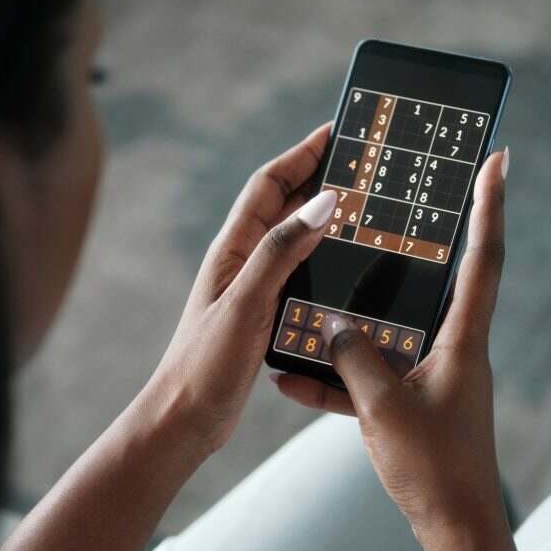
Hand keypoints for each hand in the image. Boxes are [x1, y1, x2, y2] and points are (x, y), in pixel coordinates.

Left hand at [139, 124, 337, 454]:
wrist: (186, 418)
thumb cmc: (205, 363)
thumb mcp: (247, 302)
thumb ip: (282, 251)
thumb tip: (323, 200)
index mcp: (233, 250)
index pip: (268, 185)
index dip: (300, 154)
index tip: (336, 133)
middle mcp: (242, 262)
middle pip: (284, 206)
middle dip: (319, 179)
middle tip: (361, 166)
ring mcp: (253, 288)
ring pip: (294, 241)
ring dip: (324, 221)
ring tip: (364, 209)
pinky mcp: (263, 315)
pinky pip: (298, 274)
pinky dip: (322, 260)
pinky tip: (346, 267)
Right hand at [273, 149, 510, 544]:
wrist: (454, 531)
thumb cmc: (434, 467)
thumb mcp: (385, 408)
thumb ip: (354, 359)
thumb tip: (331, 324)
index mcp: (463, 342)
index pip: (483, 259)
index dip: (490, 206)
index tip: (498, 158)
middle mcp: (453, 351)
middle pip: (437, 284)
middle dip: (414, 247)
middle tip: (391, 208)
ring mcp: (431, 378)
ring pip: (391, 335)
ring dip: (354, 326)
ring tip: (314, 303)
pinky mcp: (411, 407)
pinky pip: (370, 381)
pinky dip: (337, 381)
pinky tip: (291, 382)